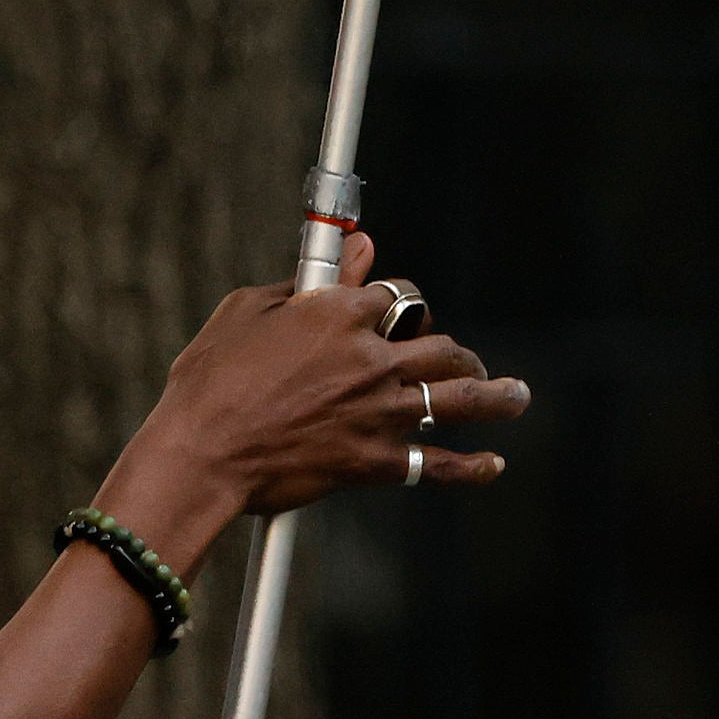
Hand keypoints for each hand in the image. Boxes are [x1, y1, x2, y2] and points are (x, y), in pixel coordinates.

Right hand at [103, 254, 522, 552]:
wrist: (202, 455)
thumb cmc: (211, 379)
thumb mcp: (250, 310)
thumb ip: (309, 281)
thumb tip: (356, 251)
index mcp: (340, 312)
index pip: (395, 294)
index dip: (396, 301)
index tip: (395, 309)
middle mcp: (372, 358)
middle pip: (439, 342)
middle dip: (453, 347)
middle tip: (459, 357)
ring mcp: (381, 412)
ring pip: (459, 396)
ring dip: (496, 395)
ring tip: (516, 394)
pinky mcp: (376, 461)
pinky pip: (438, 465)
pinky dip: (471, 467)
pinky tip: (493, 464)